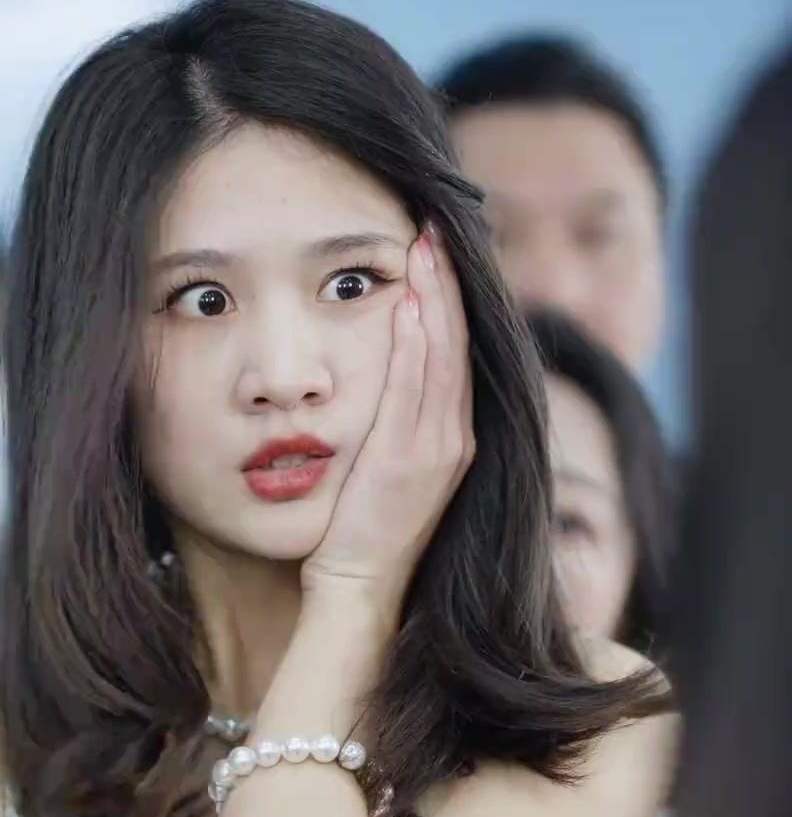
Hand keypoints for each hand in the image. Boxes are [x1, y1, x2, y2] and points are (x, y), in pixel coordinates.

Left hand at [302, 228, 474, 609]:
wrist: (358, 589)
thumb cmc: (358, 532)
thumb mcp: (380, 467)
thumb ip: (390, 421)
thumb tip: (376, 376)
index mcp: (451, 437)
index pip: (454, 352)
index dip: (449, 297)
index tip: (433, 249)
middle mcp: (454, 438)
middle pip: (457, 343)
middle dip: (446, 282)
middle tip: (433, 226)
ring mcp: (437, 450)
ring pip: (442, 357)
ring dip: (434, 298)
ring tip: (423, 246)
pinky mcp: (409, 461)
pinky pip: (416, 389)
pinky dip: (417, 344)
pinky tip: (409, 303)